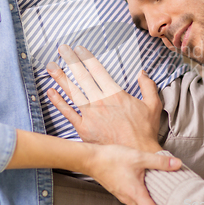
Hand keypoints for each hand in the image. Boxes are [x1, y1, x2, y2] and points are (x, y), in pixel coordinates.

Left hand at [46, 45, 162, 152]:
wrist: (136, 155)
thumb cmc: (144, 132)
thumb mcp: (153, 105)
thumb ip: (148, 86)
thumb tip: (142, 73)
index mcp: (115, 93)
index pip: (97, 70)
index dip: (86, 57)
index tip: (79, 49)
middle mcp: (100, 101)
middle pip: (82, 76)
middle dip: (70, 60)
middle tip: (62, 49)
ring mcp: (90, 115)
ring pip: (72, 92)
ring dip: (60, 77)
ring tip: (51, 66)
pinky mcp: (84, 129)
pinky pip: (68, 113)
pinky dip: (58, 102)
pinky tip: (51, 92)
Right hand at [84, 144, 180, 204]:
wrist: (91, 159)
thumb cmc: (112, 159)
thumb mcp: (139, 157)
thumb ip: (159, 161)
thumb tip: (177, 164)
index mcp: (136, 194)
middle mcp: (129, 199)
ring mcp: (124, 196)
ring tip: (164, 199)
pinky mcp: (121, 192)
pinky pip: (135, 202)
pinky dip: (145, 201)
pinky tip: (149, 190)